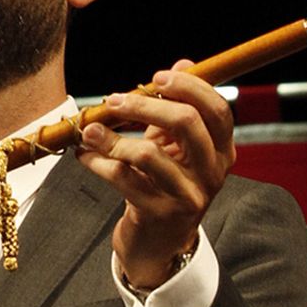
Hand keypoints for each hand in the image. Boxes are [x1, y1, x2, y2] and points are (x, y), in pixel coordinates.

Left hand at [78, 65, 236, 291]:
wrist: (158, 242)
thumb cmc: (165, 183)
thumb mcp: (175, 145)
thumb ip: (178, 106)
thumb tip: (183, 64)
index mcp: (222, 151)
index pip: (217, 110)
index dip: (189, 88)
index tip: (156, 78)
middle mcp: (212, 173)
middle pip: (187, 124)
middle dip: (146, 106)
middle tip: (114, 100)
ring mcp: (187, 196)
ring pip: (149, 154)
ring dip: (112, 137)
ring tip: (89, 130)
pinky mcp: (159, 214)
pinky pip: (123, 179)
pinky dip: (98, 162)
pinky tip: (84, 154)